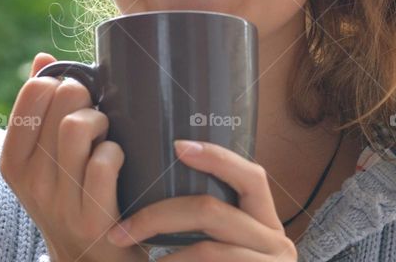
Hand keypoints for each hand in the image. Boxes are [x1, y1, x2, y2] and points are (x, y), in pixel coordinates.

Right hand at [0, 52, 146, 261]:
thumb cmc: (73, 195)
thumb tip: (43, 58)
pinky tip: (117, 161)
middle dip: (87, 96)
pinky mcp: (92, 219)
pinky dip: (116, 152)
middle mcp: (31, 182)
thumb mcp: (45, 160)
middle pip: (62, 101)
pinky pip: (104, 161)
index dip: (61, 82)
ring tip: (107, 134)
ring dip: (103, 121)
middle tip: (96, 113)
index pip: (33, 91)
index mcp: (14, 161)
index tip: (72, 97)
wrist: (90, 261)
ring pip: (80, 127)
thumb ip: (40, 110)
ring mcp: (60, 202)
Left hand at [105, 140, 296, 260]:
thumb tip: (165, 177)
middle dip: (157, 215)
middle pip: (213, 210)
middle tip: (118, 233)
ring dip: (162, 258)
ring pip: (207, 250)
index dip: (216, 157)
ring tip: (135, 259)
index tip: (178, 146)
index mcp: (266, 223)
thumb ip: (208, 225)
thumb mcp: (225, 250)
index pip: (251, 176)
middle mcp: (277, 243)